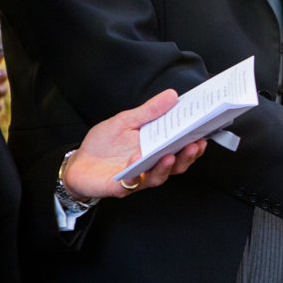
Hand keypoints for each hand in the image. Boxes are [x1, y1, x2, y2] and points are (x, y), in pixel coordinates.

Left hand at [64, 90, 206, 199]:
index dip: (195, 140)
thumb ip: (149, 111)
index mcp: (155, 147)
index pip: (180, 145)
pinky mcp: (123, 186)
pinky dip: (137, 171)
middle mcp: (152, 164)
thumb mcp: (125, 120)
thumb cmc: (102, 144)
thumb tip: (171, 96)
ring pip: (161, 175)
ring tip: (171, 154)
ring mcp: (139, 176)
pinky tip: (137, 159)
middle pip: (178, 164)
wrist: (78, 164)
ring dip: (168, 166)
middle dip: (188, 155)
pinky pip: (134, 181)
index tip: (204, 130)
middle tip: (195, 144)